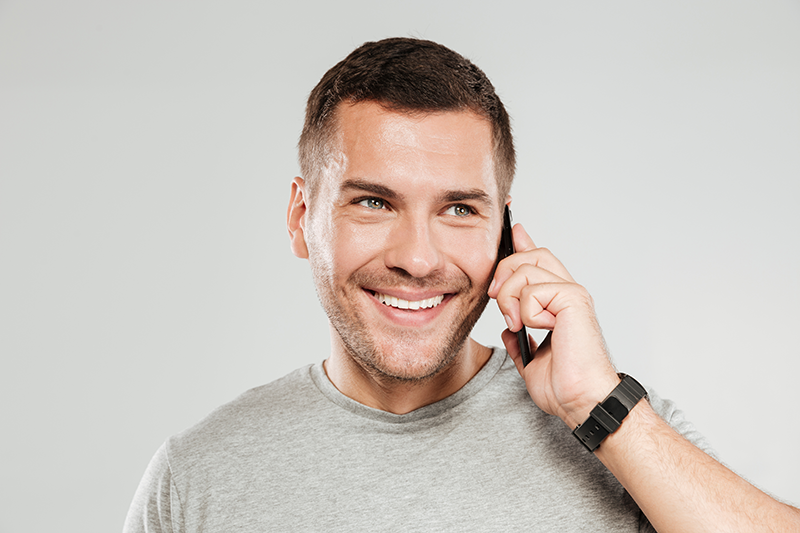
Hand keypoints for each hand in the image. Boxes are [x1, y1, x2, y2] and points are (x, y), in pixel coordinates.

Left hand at [488, 223, 619, 427]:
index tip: (512, 228)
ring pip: (527, 268)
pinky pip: (534, 290)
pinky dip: (527, 311)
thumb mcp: (529, 360)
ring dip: (511, 298)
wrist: (582, 402)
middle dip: (504, 272)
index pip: (539, 261)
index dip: (523, 241)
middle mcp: (567, 293)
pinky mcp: (574, 300)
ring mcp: (573, 295)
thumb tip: (507, 331)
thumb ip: (519, 341)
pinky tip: (538, 328)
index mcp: (557, 303)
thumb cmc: (565, 386)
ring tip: (517, 324)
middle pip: (530, 255)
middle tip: (497, 300)